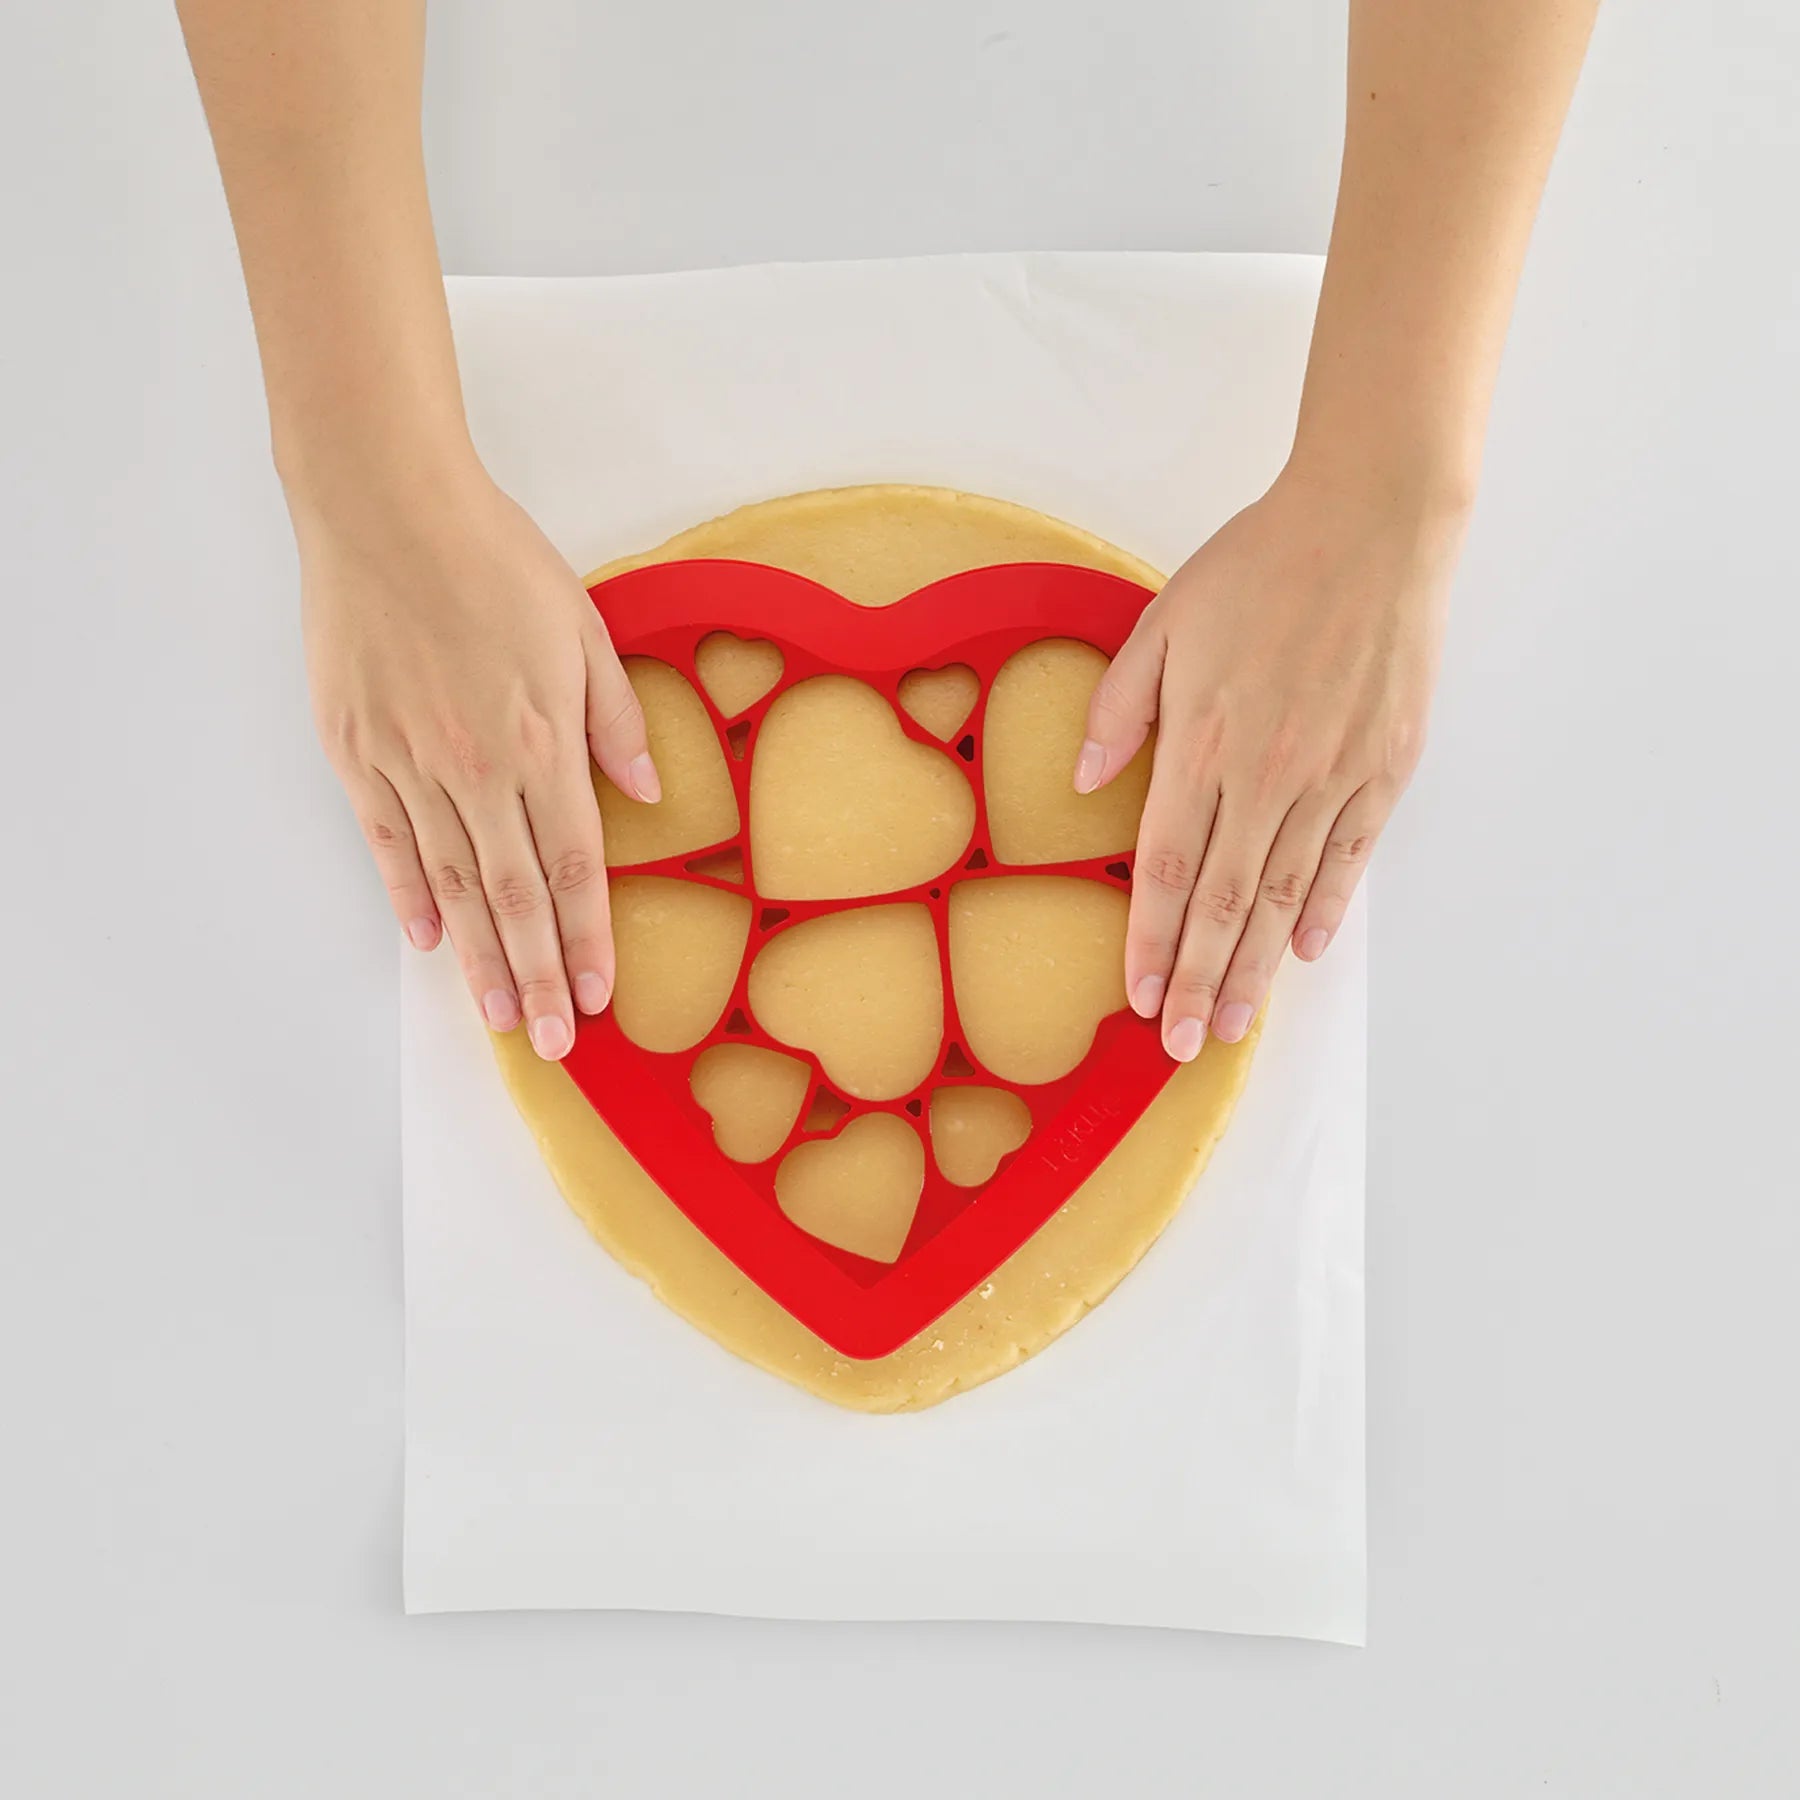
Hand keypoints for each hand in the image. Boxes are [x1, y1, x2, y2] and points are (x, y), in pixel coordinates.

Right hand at [295, 466, 657, 1059]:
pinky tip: (429, 943)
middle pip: (515, 897)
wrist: (385, 505)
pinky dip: (407, 897)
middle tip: (551, 1044)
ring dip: (479, 959)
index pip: (575, 867)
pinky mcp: (355, 750)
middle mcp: (476, 770)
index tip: (600, 997)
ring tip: (497, 1020)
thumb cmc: (492, 557)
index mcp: (542, 742)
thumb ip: (616, 718)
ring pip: (450, 886)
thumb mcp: (583, 628)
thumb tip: (645, 790)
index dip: (588, 938)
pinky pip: (387, 843)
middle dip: (538, 978)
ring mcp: (409, 764)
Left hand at [1076, 465, 1465, 1057]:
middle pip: (1222, 903)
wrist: (1373, 521)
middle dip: (1199, 982)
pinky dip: (1324, 910)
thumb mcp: (1162, 620)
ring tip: (1238, 1024)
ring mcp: (1332, 777)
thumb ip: (1118, 709)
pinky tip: (1302, 952)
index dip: (1149, 942)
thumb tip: (1083, 780)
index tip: (1139, 997)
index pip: (1163, 869)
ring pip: (1284, 897)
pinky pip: (1348, 859)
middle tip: (1185, 1044)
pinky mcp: (1385, 768)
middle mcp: (1266, 775)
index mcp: (1201, 742)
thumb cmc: (1263, 563)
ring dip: (1256, 968)